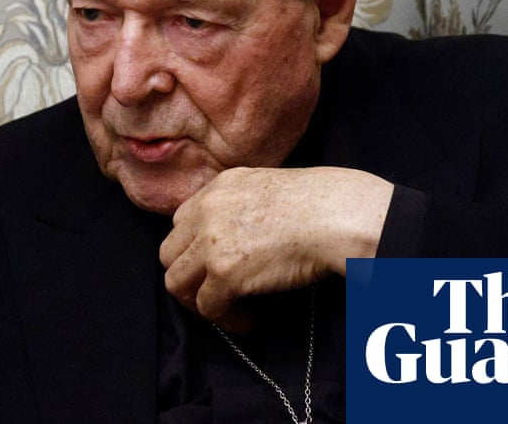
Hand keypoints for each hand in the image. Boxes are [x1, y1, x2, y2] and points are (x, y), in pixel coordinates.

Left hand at [159, 166, 392, 331]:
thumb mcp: (269, 186)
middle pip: (169, 252)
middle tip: (212, 293)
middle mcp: (208, 210)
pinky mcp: (225, 273)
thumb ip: (244, 204)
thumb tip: (243, 235)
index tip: (209, 266)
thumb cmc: (323, 203)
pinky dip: (228, 321)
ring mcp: (212, 242)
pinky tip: (250, 321)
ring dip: (198, 302)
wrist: (337, 215)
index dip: (192, 248)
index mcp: (220, 187)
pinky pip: (208, 308)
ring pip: (176, 283)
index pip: (180, 220)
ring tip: (226, 311)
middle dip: (187, 276)